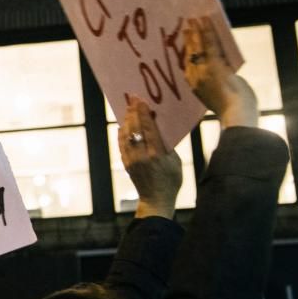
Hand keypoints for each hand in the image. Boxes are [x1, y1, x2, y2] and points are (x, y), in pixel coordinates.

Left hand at [119, 95, 181, 218]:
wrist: (156, 199)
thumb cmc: (171, 179)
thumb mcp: (176, 161)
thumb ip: (168, 145)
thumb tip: (159, 127)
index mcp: (157, 154)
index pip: (148, 128)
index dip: (143, 113)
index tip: (140, 100)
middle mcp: (142, 156)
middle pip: (135, 129)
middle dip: (133, 112)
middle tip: (132, 98)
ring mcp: (132, 160)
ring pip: (126, 135)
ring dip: (126, 120)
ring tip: (128, 108)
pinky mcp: (126, 164)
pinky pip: (121, 144)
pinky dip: (122, 133)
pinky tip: (123, 125)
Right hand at [184, 18, 257, 128]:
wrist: (236, 116)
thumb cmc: (234, 110)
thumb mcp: (223, 96)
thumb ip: (221, 84)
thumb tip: (228, 75)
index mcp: (195, 86)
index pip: (189, 65)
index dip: (187, 52)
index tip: (185, 43)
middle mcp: (194, 77)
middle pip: (190, 54)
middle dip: (189, 39)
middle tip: (186, 26)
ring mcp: (203, 70)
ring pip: (197, 46)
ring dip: (196, 31)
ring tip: (193, 20)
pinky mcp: (214, 64)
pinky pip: (209, 43)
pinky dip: (206, 30)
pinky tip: (204, 20)